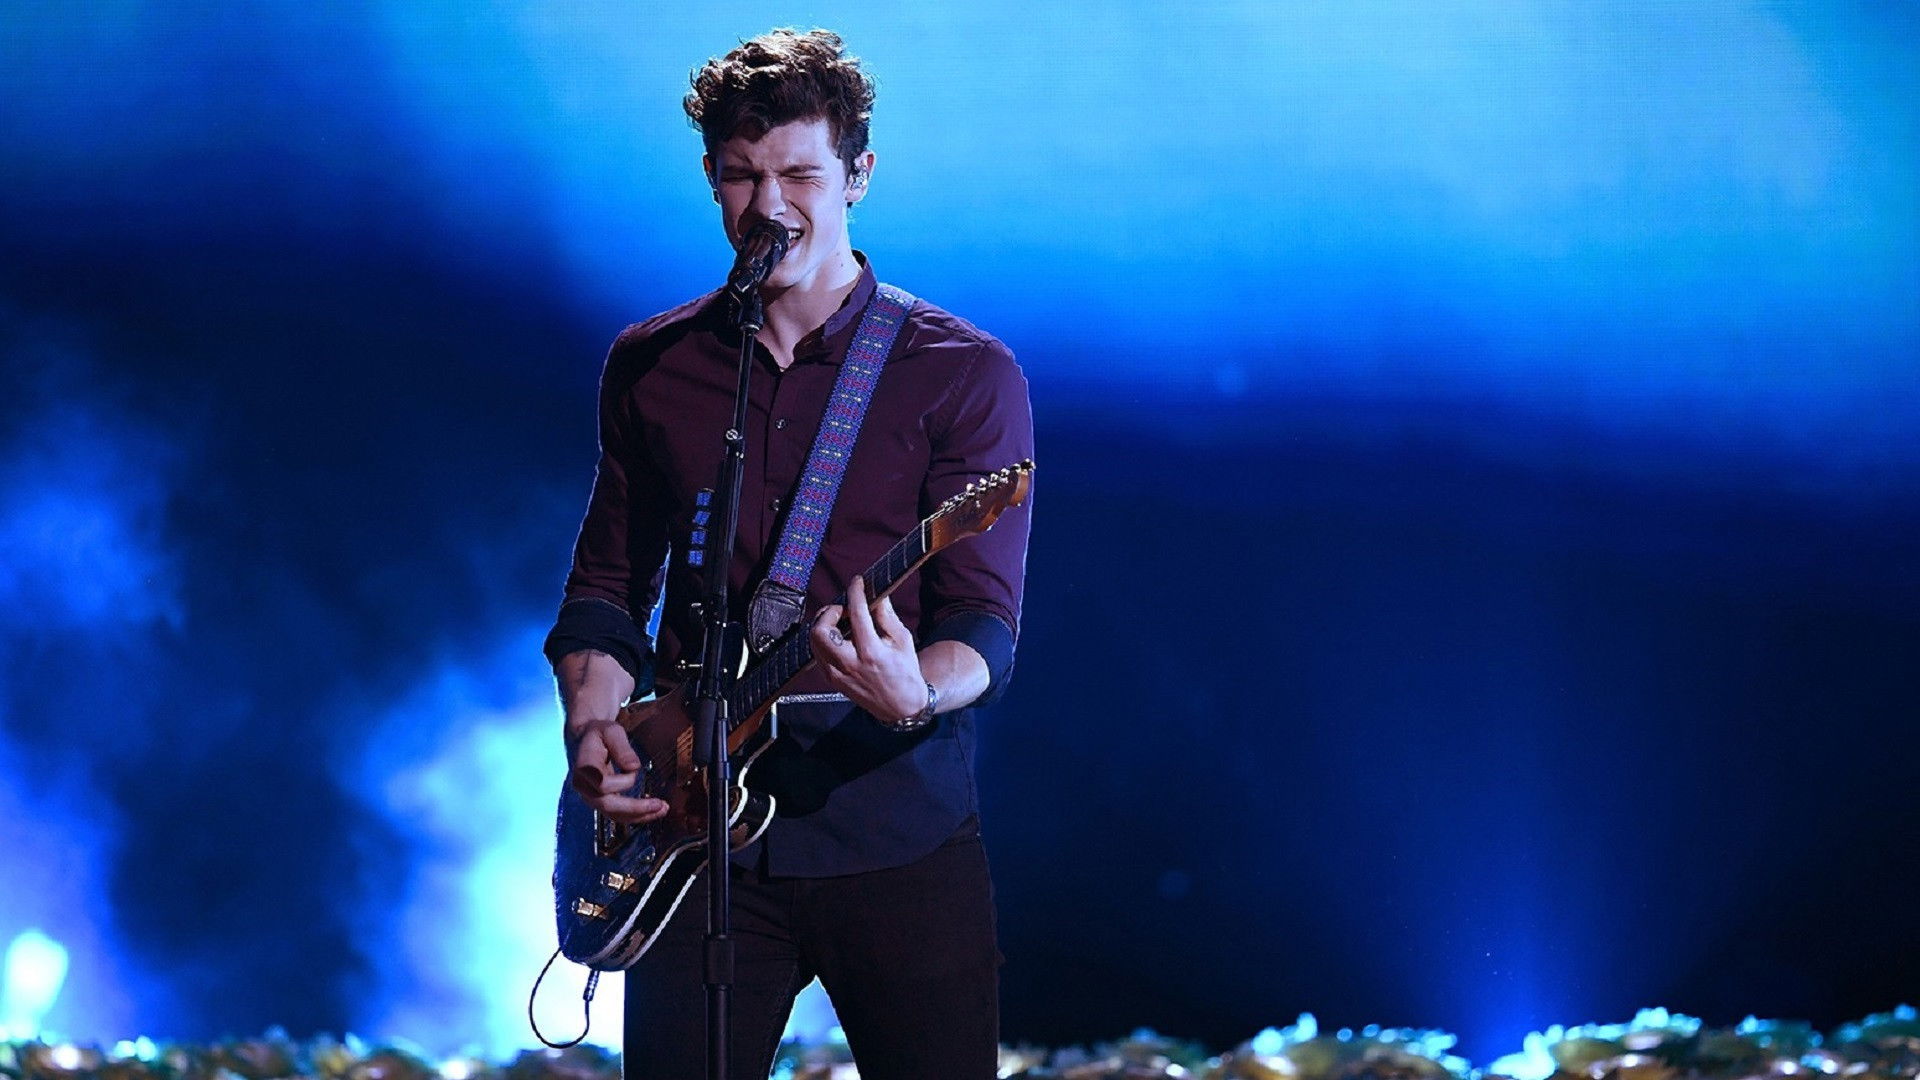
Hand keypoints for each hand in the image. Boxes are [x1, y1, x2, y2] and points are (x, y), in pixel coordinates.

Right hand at [566, 715, 668, 823]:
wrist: (585, 740)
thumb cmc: (600, 733)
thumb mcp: (611, 731)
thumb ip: (621, 748)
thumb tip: (634, 767)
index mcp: (584, 767)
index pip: (602, 784)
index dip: (622, 781)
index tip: (635, 768)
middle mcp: (584, 786)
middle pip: (608, 805)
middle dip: (636, 808)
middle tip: (660, 805)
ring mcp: (590, 795)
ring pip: (614, 814)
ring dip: (640, 815)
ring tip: (663, 809)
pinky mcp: (600, 800)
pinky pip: (617, 814)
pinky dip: (636, 815)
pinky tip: (654, 810)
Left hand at [811, 574, 928, 724]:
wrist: (901, 707)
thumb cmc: (905, 673)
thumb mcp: (902, 640)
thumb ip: (886, 616)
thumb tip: (876, 595)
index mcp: (871, 652)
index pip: (856, 613)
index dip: (855, 592)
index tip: (857, 582)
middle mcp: (850, 664)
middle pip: (820, 630)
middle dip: (828, 612)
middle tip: (841, 609)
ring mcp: (838, 674)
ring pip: (814, 641)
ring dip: (823, 625)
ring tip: (839, 622)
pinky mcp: (832, 680)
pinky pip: (818, 654)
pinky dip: (824, 640)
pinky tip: (838, 638)